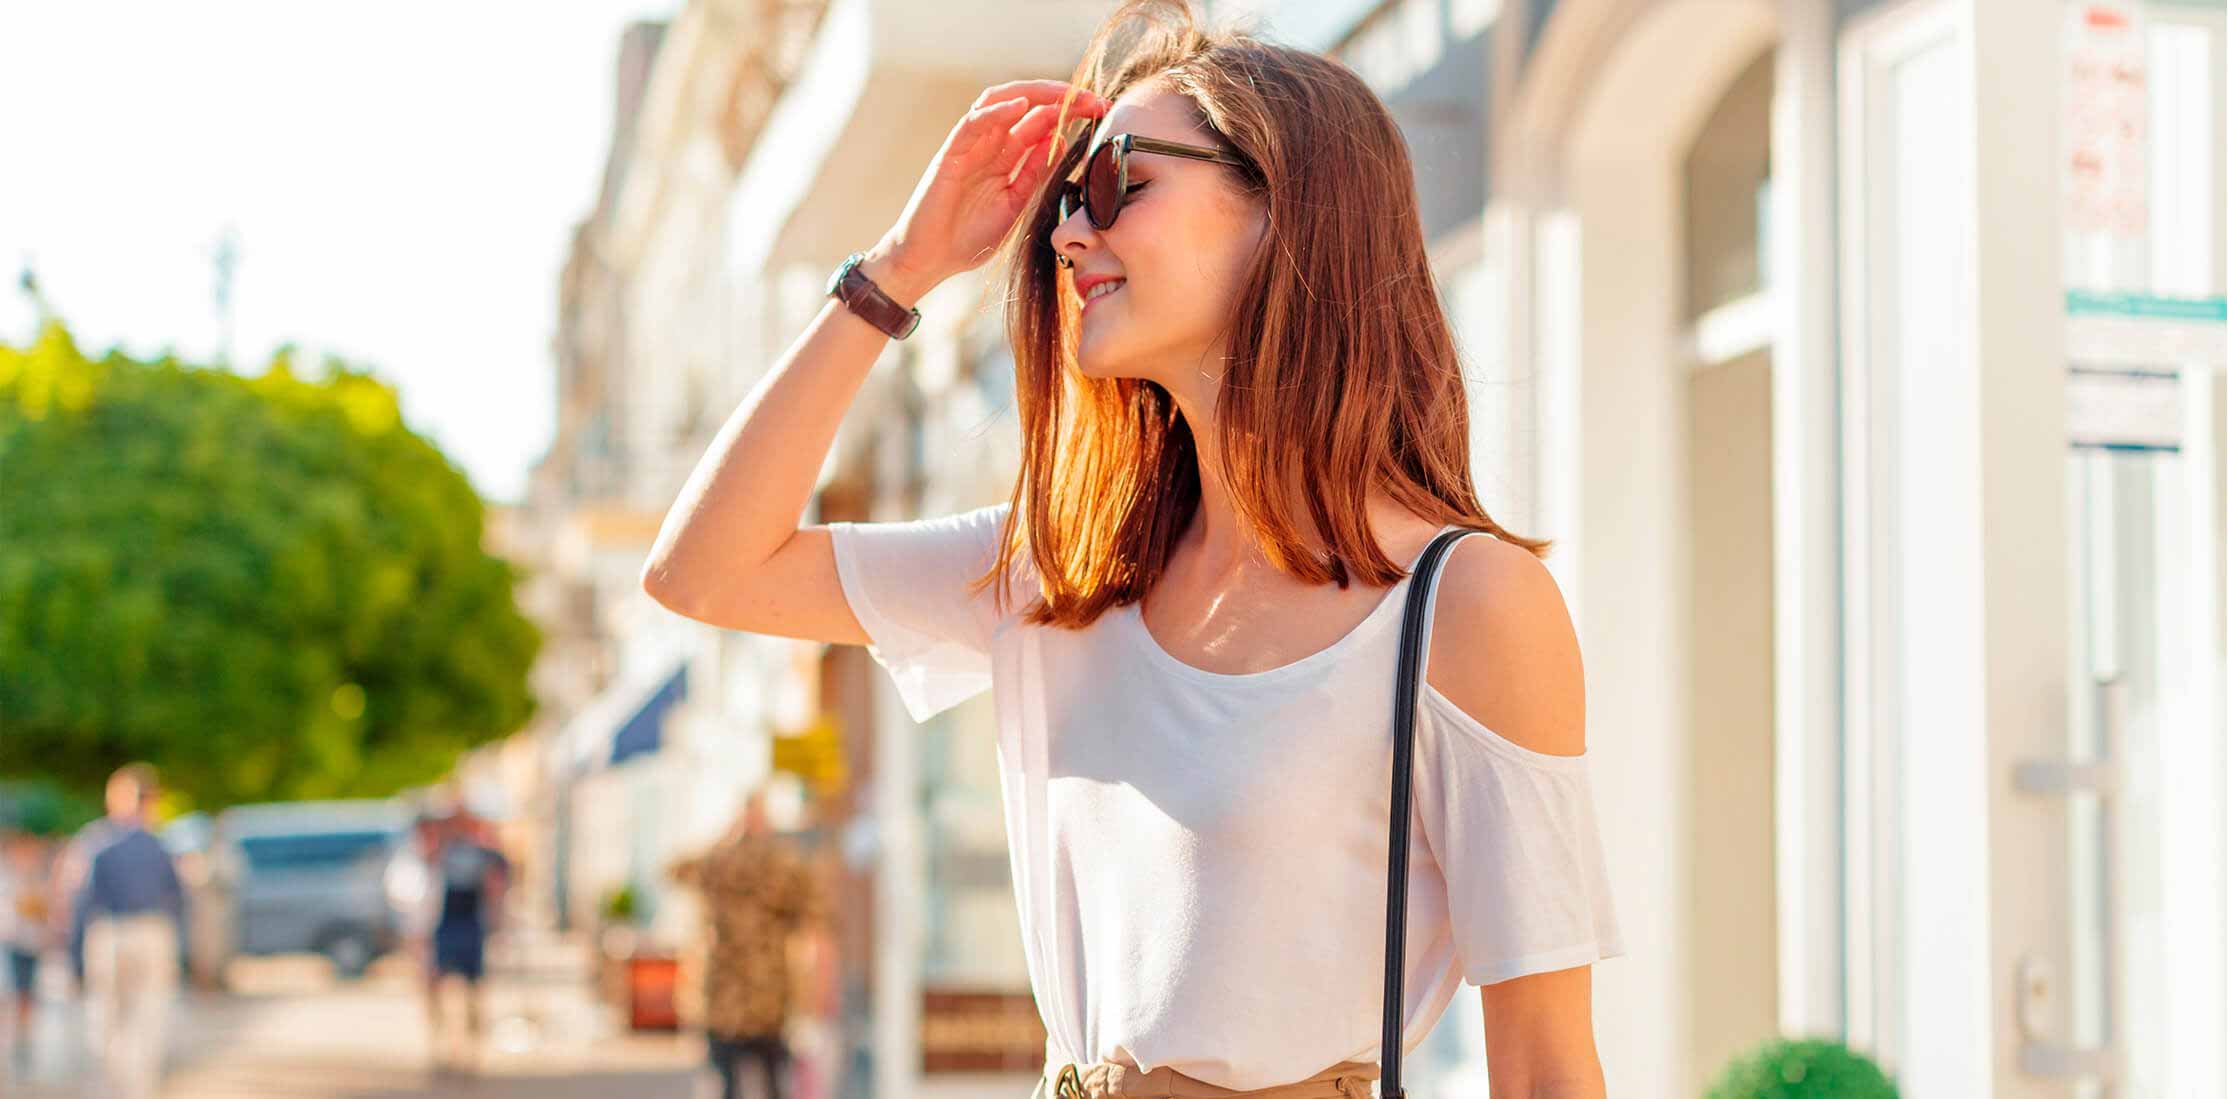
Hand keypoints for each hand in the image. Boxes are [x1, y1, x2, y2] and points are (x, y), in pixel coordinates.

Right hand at [868, 80, 1108, 295]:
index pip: (1040, 122)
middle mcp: (988, 146)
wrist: (929, 261)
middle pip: (1025, 105)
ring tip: (1066, 95)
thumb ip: (1034, 174)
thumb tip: (1061, 143)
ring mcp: (968, 147)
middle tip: (1094, 101)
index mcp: (1005, 158)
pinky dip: (996, 111)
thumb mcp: (1014, 205)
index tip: (1103, 112)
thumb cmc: (967, 238)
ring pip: (999, 103)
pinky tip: (1021, 107)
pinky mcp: (949, 155)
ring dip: (1034, 95)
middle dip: (1061, 98)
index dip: (1071, 113)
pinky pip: (972, 124)